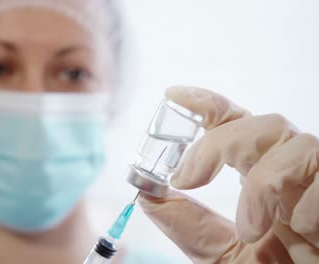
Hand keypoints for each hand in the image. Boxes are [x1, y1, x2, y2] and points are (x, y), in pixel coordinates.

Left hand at [139, 86, 318, 262]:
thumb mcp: (223, 255)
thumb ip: (190, 226)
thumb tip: (147, 197)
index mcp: (262, 178)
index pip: (236, 127)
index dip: (206, 105)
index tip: (172, 95)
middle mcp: (291, 172)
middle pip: (262, 122)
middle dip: (219, 142)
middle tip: (188, 178)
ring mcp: (318, 179)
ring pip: (294, 140)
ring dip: (263, 183)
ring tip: (250, 228)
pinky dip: (305, 203)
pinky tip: (300, 232)